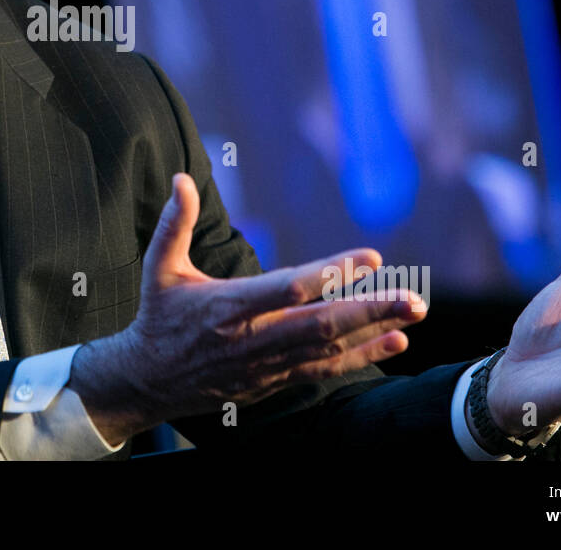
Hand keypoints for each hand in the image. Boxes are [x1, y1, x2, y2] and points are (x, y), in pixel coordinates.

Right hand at [68, 173, 426, 443]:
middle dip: (371, 310)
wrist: (147, 380)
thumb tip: (182, 179)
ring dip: (373, 332)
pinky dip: (358, 357)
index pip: (290, 288)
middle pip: (321, 325)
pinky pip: (321, 369)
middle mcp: (253, 338)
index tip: (370, 257)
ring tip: (412, 315)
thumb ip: (174, 222)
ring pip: (327, 349)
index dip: (333, 274)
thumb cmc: (158, 316)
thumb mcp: (159, 267)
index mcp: (229, 306)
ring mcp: (265, 364)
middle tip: (414, 298)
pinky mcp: (271, 380)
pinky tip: (391, 343)